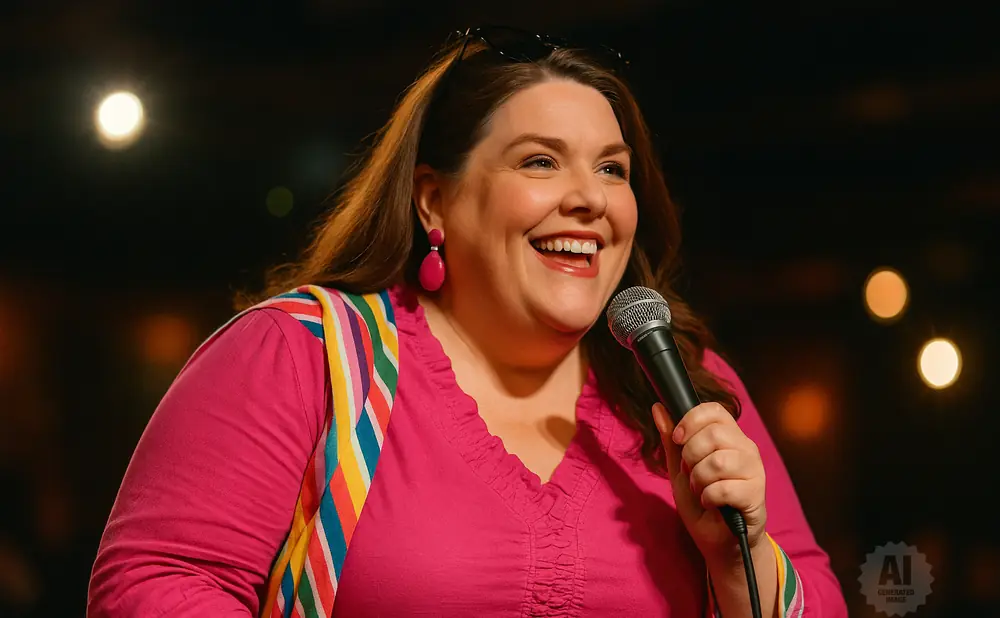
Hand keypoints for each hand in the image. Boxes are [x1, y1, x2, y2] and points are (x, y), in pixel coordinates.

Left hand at [652, 402, 766, 562]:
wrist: (719, 541)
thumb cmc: (702, 502)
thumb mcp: (679, 469)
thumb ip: (671, 441)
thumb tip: (658, 408)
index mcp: (730, 437)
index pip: (714, 410)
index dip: (691, 421)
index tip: (678, 439)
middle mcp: (746, 449)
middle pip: (713, 434)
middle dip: (691, 456)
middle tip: (691, 474)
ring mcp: (754, 472)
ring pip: (718, 461)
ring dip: (699, 479)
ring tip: (701, 490)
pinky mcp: (756, 495)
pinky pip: (724, 488)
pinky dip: (709, 498)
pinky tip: (711, 503)